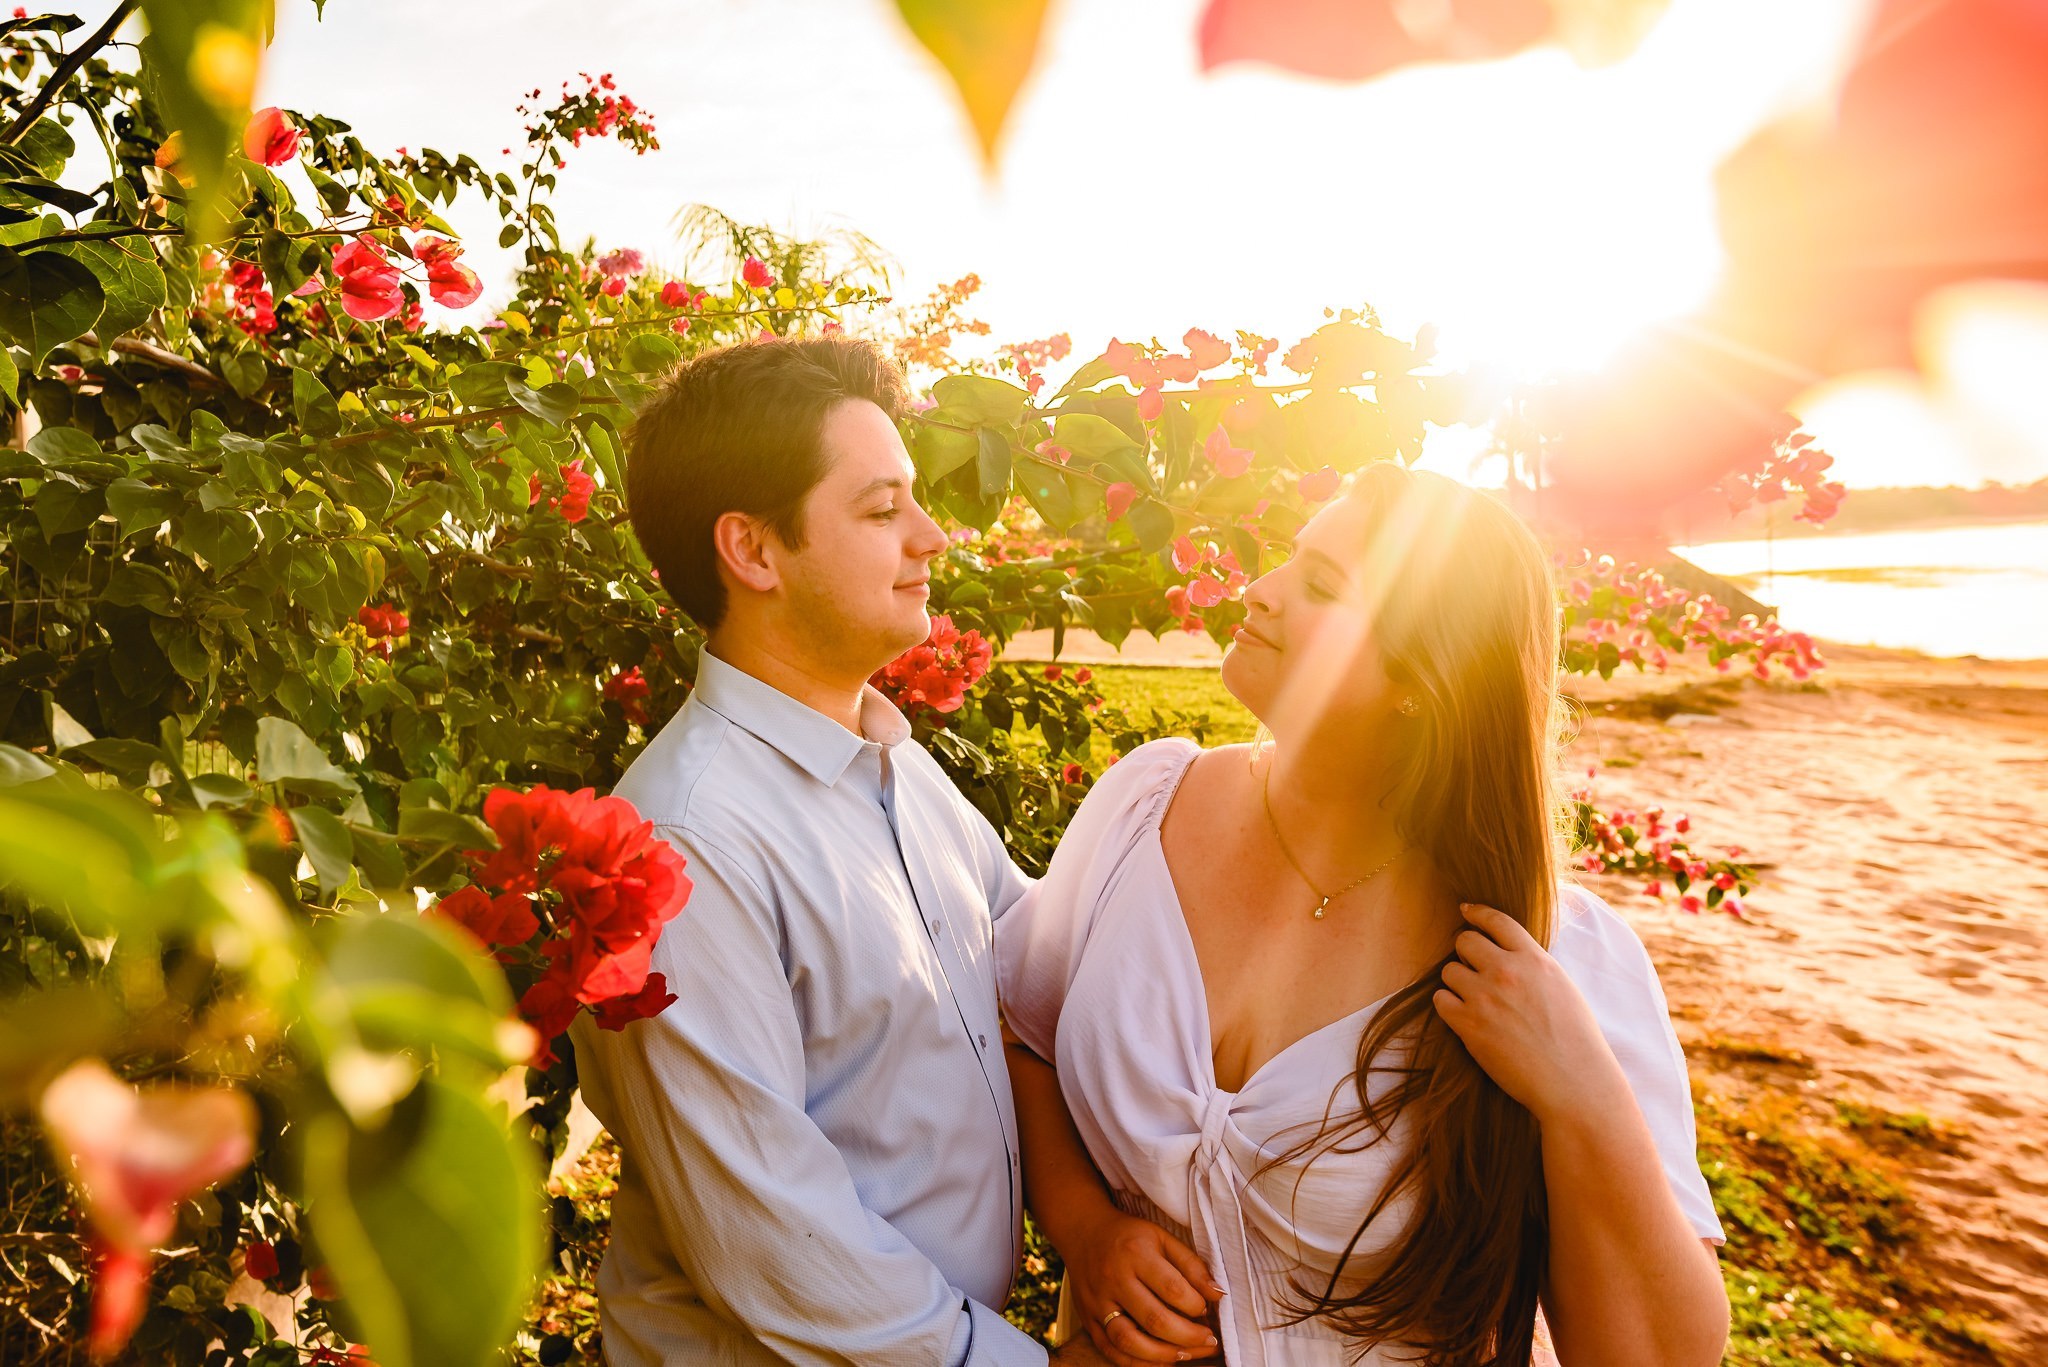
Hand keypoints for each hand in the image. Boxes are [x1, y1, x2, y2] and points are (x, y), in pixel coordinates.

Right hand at [1058, 1207, 1221, 1365]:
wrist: (1083, 1232)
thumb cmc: (1130, 1236)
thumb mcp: (1163, 1238)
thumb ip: (1192, 1265)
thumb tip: (1218, 1294)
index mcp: (1136, 1253)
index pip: (1172, 1288)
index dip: (1196, 1305)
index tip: (1207, 1310)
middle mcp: (1114, 1279)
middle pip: (1154, 1319)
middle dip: (1188, 1336)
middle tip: (1208, 1341)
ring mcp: (1097, 1302)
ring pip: (1129, 1340)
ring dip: (1163, 1355)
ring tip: (1186, 1355)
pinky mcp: (1087, 1318)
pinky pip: (1109, 1349)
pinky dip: (1135, 1363)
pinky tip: (1159, 1362)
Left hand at [1433, 902, 1629, 1123]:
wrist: (1574, 1082)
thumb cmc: (1575, 1040)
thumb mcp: (1562, 987)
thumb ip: (1533, 966)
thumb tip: (1509, 955)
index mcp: (1535, 959)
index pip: (1497, 920)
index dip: (1477, 913)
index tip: (1466, 911)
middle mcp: (1507, 971)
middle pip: (1465, 941)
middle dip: (1467, 954)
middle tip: (1474, 971)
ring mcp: (1485, 997)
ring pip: (1449, 971)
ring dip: (1457, 983)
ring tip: (1474, 1001)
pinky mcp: (1469, 1024)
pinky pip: (1441, 1000)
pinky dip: (1448, 1007)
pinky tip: (1463, 1016)